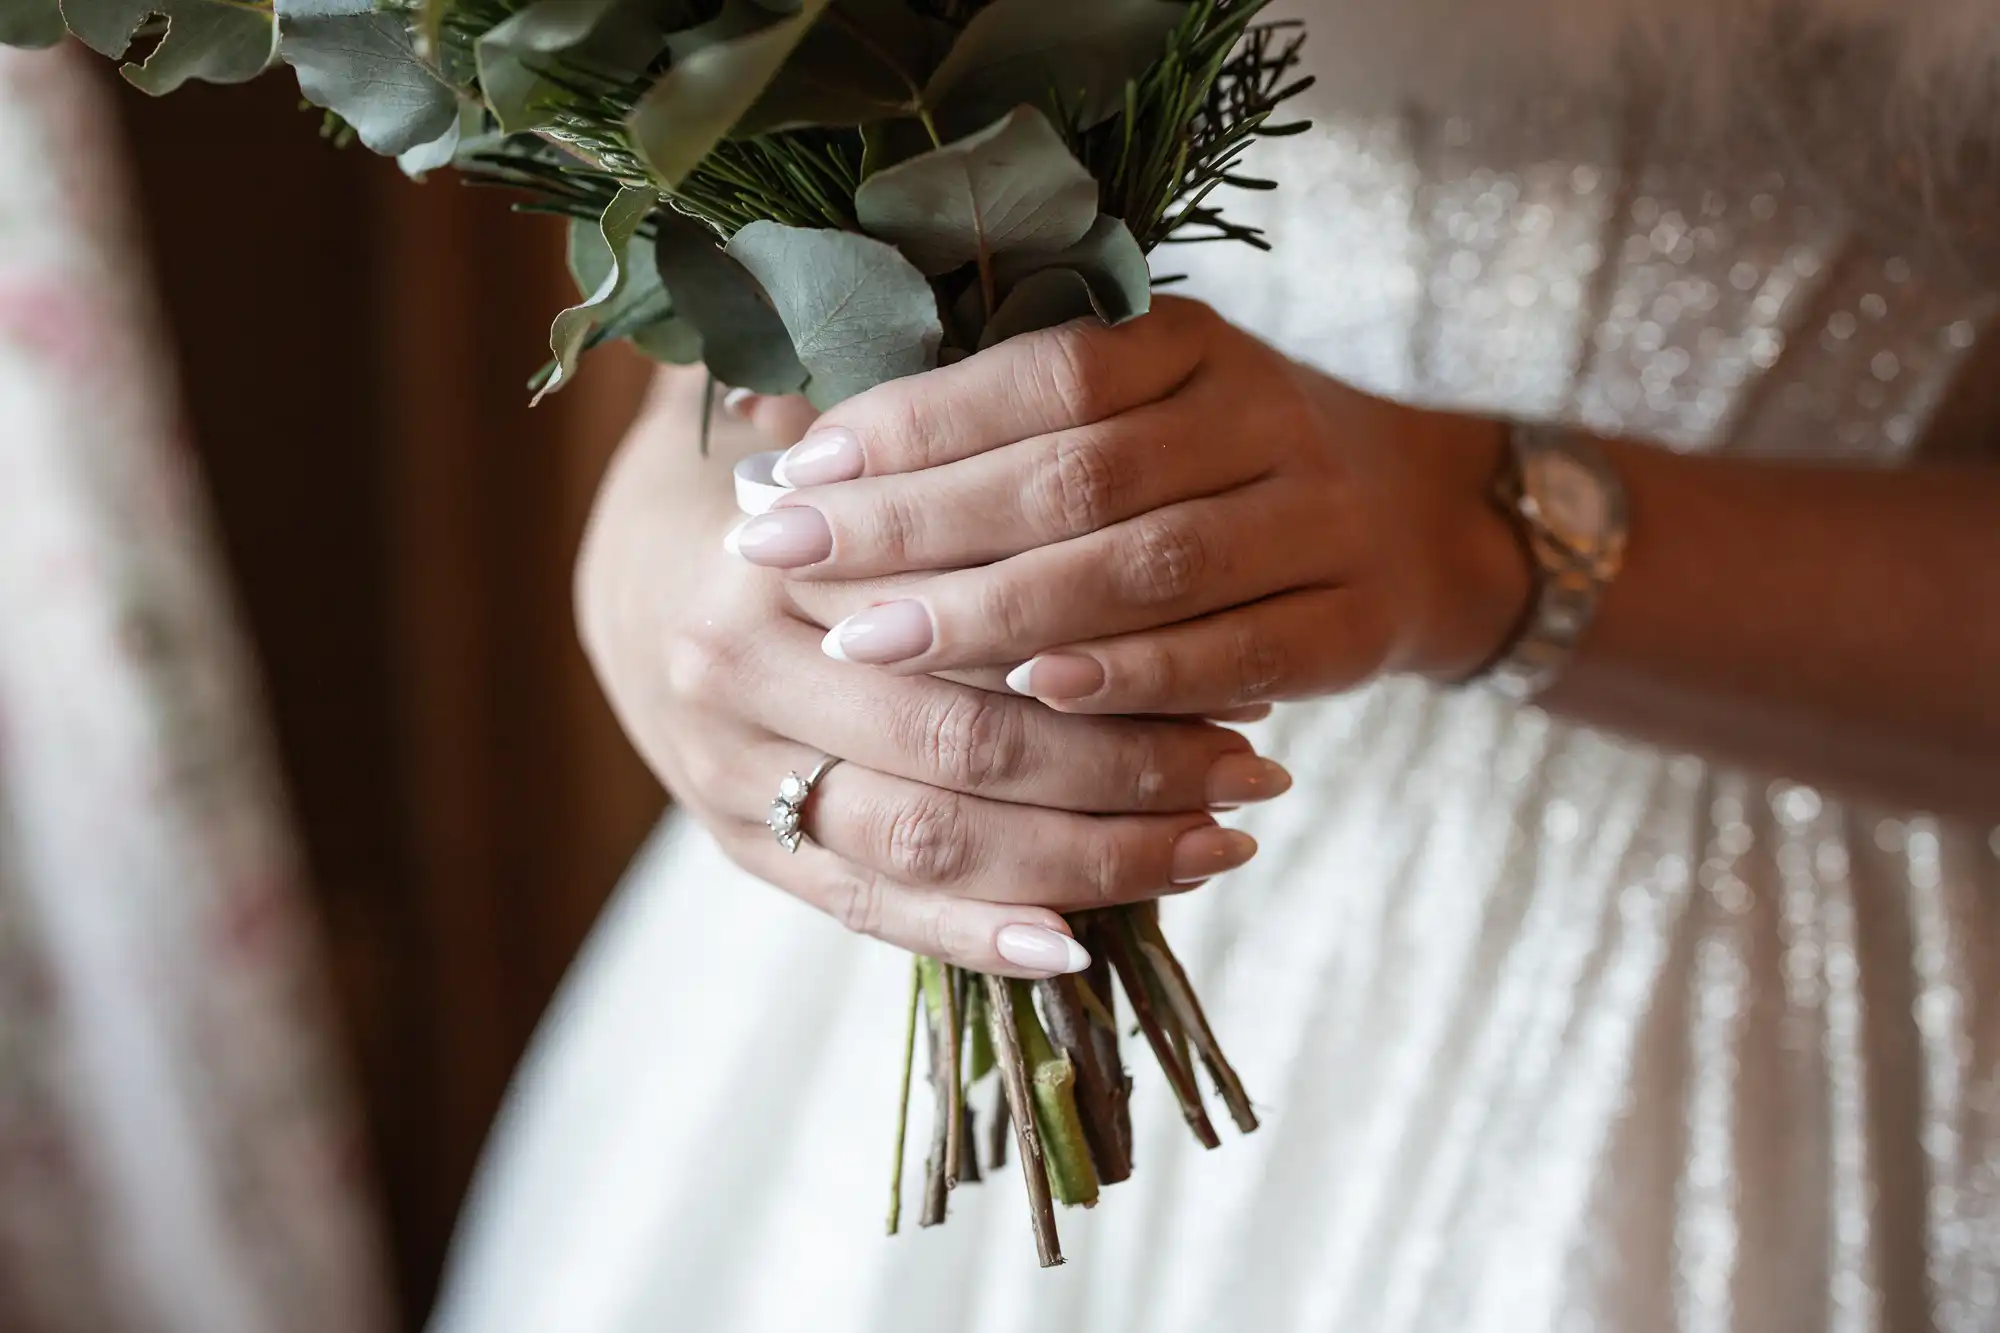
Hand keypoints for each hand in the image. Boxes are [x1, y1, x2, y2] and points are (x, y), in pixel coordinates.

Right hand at [576, 371, 1278, 976]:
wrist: (636, 584)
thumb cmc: (780, 494)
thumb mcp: (830, 432)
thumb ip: (917, 426)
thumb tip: (1049, 389)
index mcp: (767, 557)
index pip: (958, 608)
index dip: (1101, 625)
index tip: (1235, 632)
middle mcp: (736, 679)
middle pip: (959, 742)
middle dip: (1122, 764)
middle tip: (1253, 766)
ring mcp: (734, 782)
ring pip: (930, 842)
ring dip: (1085, 856)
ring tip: (1218, 846)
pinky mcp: (748, 856)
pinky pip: (873, 914)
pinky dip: (978, 936)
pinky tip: (1082, 944)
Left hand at [723, 297, 1529, 713]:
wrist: (1416, 524)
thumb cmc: (1212, 470)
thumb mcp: (1134, 412)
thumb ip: (1000, 429)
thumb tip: (800, 450)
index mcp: (1192, 340)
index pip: (1041, 373)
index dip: (913, 424)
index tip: (792, 472)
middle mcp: (1263, 412)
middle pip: (1078, 473)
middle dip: (920, 524)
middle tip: (788, 563)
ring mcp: (1319, 519)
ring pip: (1148, 565)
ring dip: (1001, 608)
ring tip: (873, 641)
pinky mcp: (1351, 624)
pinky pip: (1232, 656)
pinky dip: (1130, 679)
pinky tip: (1031, 694)